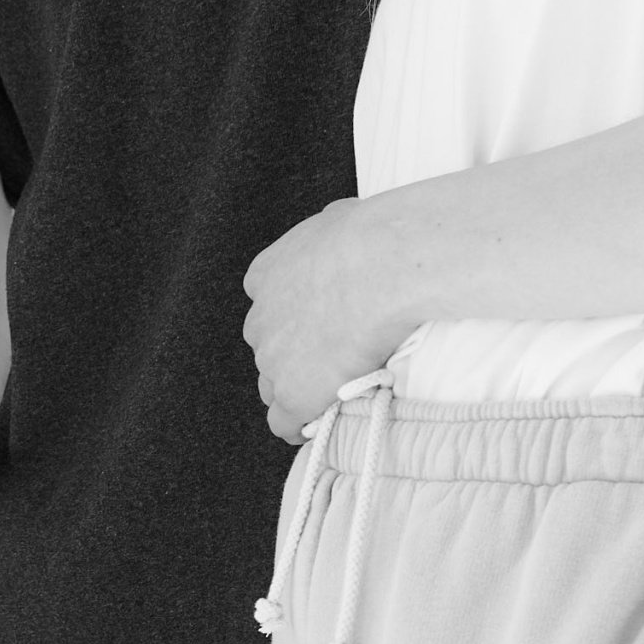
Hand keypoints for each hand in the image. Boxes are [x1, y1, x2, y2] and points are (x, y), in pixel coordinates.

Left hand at [243, 195, 406, 440]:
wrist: (382, 268)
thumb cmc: (371, 236)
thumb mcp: (340, 217)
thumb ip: (328, 231)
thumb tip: (341, 223)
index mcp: (266, 276)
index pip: (268, 307)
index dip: (294, 320)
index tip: (318, 326)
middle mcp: (261, 319)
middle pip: (268, 348)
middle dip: (293, 355)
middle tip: (333, 358)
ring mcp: (272, 360)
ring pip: (274, 386)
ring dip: (298, 390)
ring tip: (333, 393)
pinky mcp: (291, 394)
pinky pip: (284, 422)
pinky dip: (301, 425)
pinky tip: (320, 424)